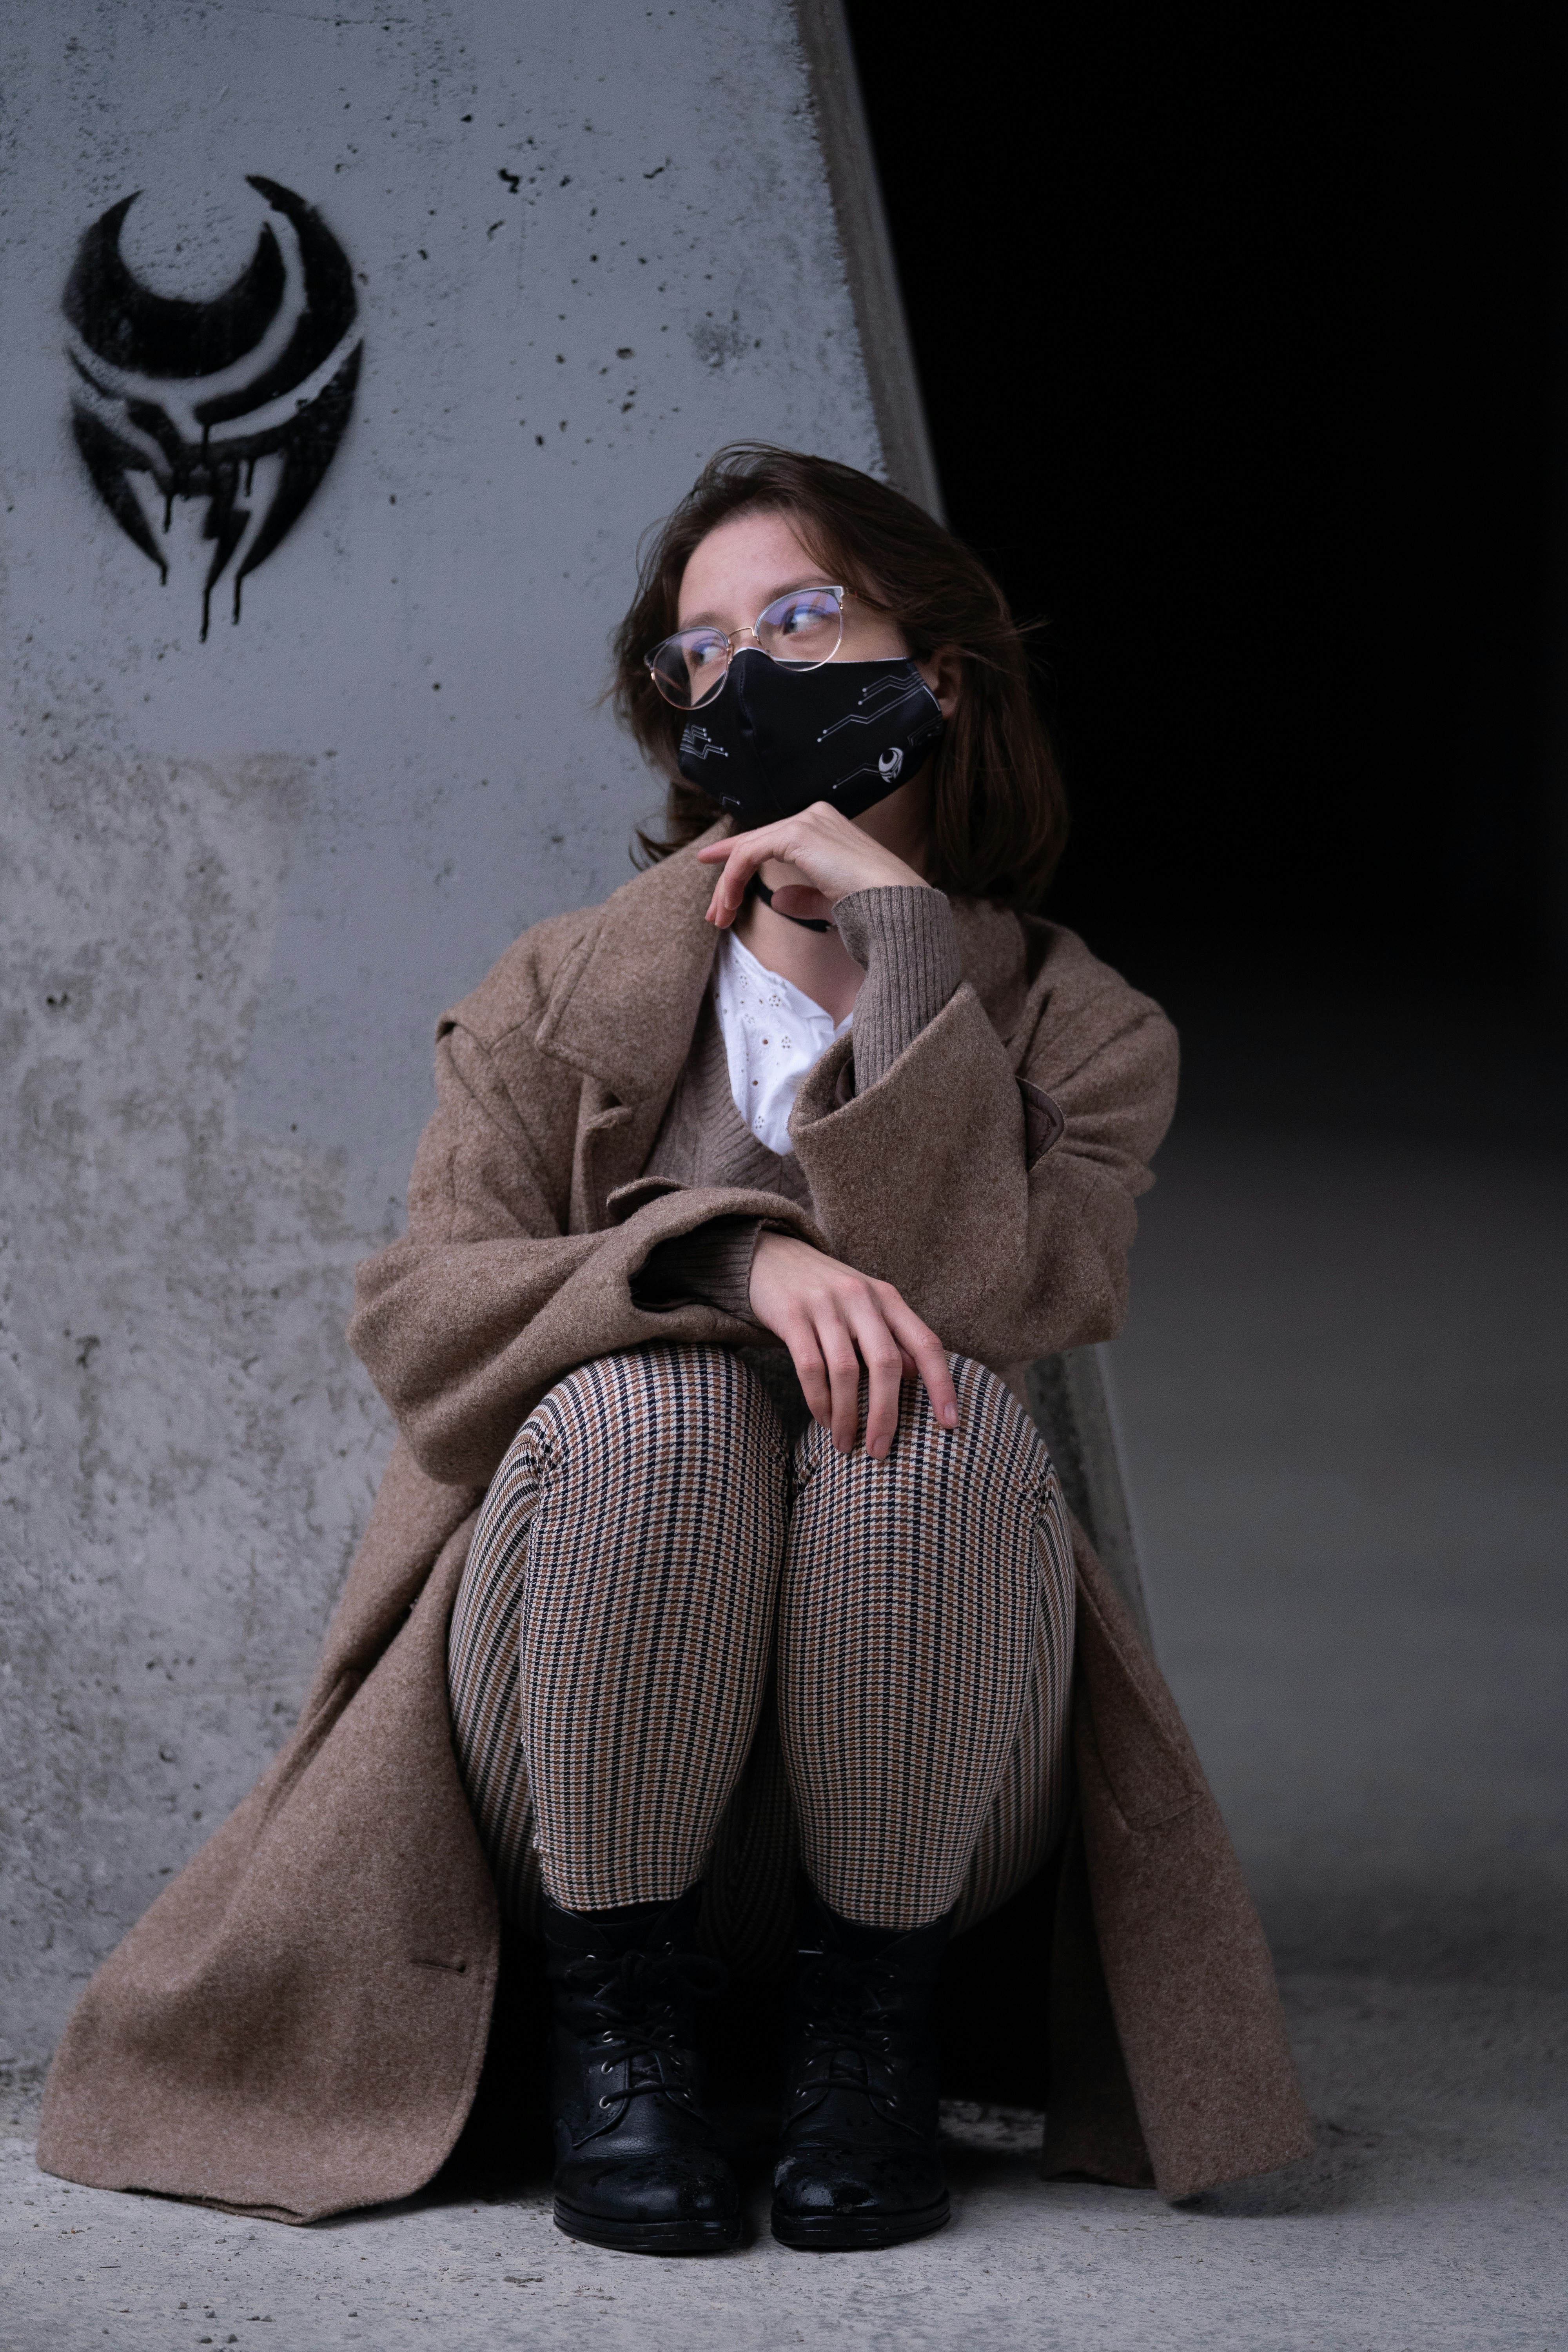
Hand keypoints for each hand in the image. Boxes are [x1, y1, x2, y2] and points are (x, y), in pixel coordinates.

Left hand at [696, 801, 927, 929]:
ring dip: (728, 885)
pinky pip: (751, 854)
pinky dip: (734, 878)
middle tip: (714, 914)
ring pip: (748, 850)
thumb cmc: (871, 907)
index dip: (738, 858)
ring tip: (718, 917)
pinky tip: (729, 903)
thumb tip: (778, 899)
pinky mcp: (799, 833)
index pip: (770, 840)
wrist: (893, 905)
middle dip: (729, 881)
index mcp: (825, 828)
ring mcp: (807, 821)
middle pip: (755, 844)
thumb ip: (804, 896)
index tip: (720, 886)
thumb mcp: (829, 901)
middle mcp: (815, 817)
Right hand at [748, 1231, 957, 1455]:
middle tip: (880, 1450)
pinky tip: (824, 1420)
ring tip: (846, 1444)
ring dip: (847, 1416)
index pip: (926, 1344)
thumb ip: (891, 1337)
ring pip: (846, 1371)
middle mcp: (861, 1298)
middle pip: (886, 1364)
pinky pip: (810, 1368)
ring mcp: (825, 1304)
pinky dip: (819, 1402)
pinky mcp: (791, 1314)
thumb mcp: (866, 1307)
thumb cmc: (827, 1292)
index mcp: (888, 1298)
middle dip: (885, 1415)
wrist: (772, 1256)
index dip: (941, 1385)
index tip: (949, 1424)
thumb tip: (914, 1375)